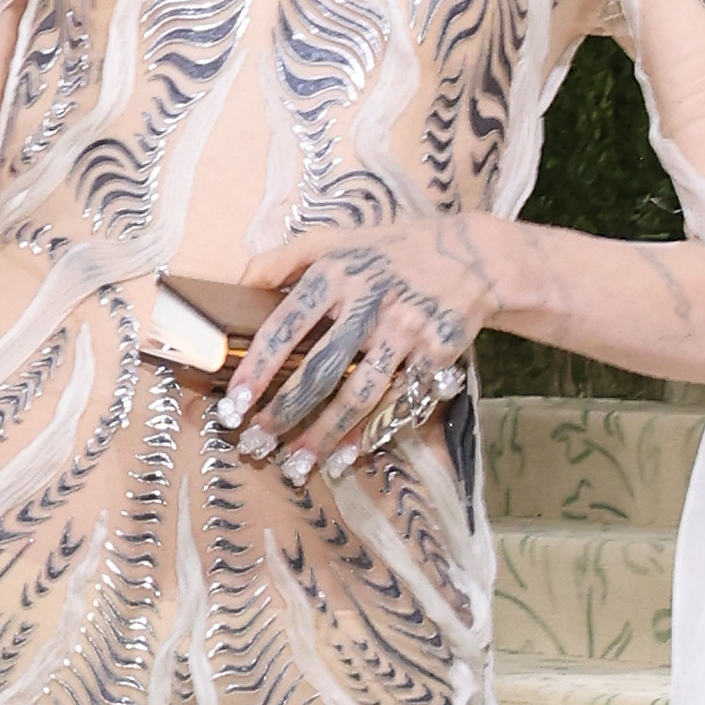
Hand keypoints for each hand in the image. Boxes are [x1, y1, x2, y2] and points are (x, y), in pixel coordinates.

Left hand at [219, 216, 516, 484]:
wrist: (470, 255)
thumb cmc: (390, 251)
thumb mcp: (335, 240)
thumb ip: (282, 259)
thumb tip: (236, 286)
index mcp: (335, 273)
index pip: (286, 325)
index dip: (257, 367)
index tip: (234, 401)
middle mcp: (368, 303)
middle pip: (319, 369)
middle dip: (283, 411)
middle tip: (255, 442)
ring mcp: (404, 331)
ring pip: (358, 394)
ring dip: (324, 433)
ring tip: (295, 464)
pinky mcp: (434, 354)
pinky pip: (396, 401)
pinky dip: (369, 432)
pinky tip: (346, 456)